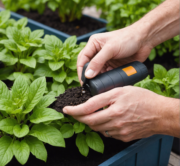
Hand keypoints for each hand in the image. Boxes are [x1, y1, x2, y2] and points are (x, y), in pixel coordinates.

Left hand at [63, 86, 179, 141]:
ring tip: (92, 114)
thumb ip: (103, 96)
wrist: (161, 114)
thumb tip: (89, 102)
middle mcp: (115, 121)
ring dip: (91, 122)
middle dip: (79, 117)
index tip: (66, 109)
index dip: (74, 110)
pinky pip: (107, 133)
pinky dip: (102, 127)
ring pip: (97, 128)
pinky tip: (105, 120)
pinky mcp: (123, 137)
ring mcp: (119, 131)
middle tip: (75, 112)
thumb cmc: (143, 99)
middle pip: (89, 122)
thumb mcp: (121, 90)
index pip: (87, 110)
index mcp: (113, 107)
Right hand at [77, 26, 152, 84]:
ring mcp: (106, 59)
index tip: (83, 82)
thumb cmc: (128, 38)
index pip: (82, 59)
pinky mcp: (113, 65)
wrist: (146, 40)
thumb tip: (88, 75)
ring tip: (98, 86)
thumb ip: (98, 62)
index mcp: (94, 44)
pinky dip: (107, 80)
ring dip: (98, 79)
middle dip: (88, 76)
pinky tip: (108, 83)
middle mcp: (97, 52)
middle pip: (88, 66)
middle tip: (89, 86)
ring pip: (97, 72)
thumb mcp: (111, 49)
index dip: (81, 71)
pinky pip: (107, 75)